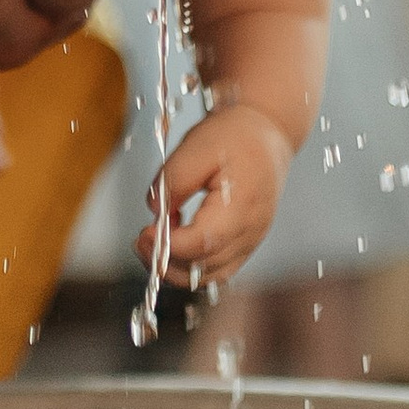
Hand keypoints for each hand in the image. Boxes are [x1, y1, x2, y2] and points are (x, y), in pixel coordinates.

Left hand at [137, 102, 292, 288]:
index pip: (204, 243)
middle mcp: (251, 231)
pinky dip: (191, 265)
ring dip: (175, 267)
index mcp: (242, 205)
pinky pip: (217, 269)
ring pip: (210, 276)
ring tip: (153, 240)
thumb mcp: (197, 145)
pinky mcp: (245, 244)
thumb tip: (155, 211)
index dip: (169, 245)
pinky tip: (174, 241)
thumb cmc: (234, 136)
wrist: (267, 132)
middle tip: (140, 238)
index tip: (144, 232)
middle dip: (166, 260)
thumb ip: (172, 180)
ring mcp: (251, 241)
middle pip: (205, 268)